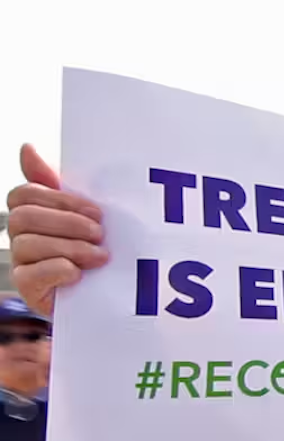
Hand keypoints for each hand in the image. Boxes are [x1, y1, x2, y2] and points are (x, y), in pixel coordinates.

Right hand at [6, 144, 108, 316]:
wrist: (106, 293)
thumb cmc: (94, 246)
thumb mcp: (84, 212)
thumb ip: (56, 183)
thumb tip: (26, 147)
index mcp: (32, 212)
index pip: (25, 193)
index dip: (60, 200)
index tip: (96, 212)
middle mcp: (20, 235)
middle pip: (24, 217)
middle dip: (68, 223)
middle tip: (100, 233)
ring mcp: (21, 262)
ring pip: (28, 244)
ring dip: (71, 248)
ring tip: (100, 256)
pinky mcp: (28, 289)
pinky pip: (30, 274)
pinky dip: (58, 270)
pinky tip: (78, 273)